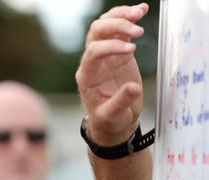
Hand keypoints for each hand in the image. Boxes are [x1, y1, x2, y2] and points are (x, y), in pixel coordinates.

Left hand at [76, 3, 148, 144]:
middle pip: (96, 33)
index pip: (93, 52)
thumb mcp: (112, 116)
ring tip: (139, 13)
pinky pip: (119, 30)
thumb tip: (133, 88)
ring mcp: (104, 54)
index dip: (110, 47)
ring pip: (105, 26)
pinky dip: (128, 18)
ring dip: (120, 16)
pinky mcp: (117, 51)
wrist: (113, 120)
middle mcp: (92, 61)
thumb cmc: (109, 120)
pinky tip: (141, 11)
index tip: (131, 50)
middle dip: (115, 27)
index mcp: (87, 76)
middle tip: (138, 31)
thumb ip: (120, 102)